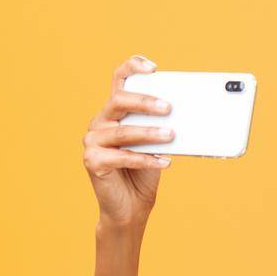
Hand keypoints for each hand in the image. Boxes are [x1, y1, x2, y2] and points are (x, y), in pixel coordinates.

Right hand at [83, 55, 174, 227]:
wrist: (131, 208)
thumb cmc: (144, 174)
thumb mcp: (156, 146)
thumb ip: (161, 127)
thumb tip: (184, 114)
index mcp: (114, 113)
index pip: (119, 80)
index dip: (133, 68)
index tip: (153, 68)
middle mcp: (100, 122)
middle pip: (119, 101)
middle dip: (145, 102)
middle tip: (169, 108)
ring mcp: (93, 141)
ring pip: (122, 131)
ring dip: (149, 133)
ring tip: (171, 135)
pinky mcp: (92, 161)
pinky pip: (121, 157)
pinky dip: (145, 159)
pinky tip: (164, 162)